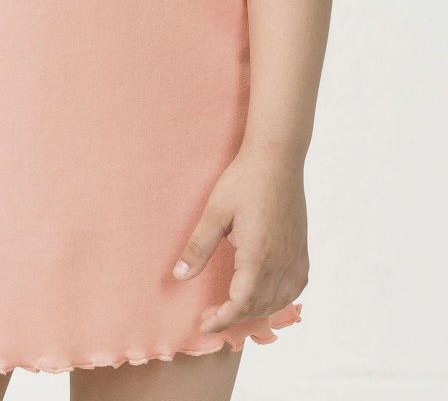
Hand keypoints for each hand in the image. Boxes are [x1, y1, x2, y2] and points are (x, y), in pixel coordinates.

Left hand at [172, 149, 308, 334]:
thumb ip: (198, 247)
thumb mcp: (215, 212)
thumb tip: (180, 275)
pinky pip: (297, 284)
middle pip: (260, 306)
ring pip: (281, 299)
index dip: (222, 319)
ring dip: (257, 310)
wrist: (277, 158)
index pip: (241, 304)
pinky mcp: (302, 246)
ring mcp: (295, 254)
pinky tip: (269, 292)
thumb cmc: (244, 180)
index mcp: (258, 256)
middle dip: (234, 317)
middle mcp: (281, 261)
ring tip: (235, 306)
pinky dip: (282, 297)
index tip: (205, 324)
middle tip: (211, 315)